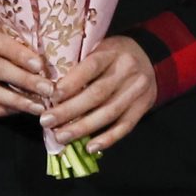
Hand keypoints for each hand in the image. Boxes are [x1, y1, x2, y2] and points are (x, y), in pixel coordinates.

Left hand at [42, 37, 156, 154]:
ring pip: (109, 113)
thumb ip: (79, 65)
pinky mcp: (143, 106)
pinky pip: (125, 126)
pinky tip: (90, 147)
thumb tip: (49, 89)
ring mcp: (137, 90)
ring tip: (61, 137)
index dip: (71, 83)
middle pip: (97, 94)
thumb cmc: (112, 55)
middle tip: (47, 121)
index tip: (51, 96)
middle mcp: (128, 70)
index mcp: (112, 52)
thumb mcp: (98, 48)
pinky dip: (107, 139)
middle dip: (69, 110)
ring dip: (83, 128)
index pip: (90, 67)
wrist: (148, 57)